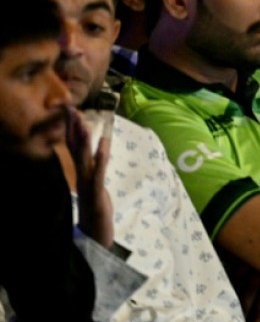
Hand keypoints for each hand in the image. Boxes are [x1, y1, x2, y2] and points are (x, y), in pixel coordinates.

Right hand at [67, 108, 112, 248]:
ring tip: (84, 122)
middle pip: (75, 150)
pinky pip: (99, 174)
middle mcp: (82, 178)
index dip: (71, 130)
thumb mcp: (95, 190)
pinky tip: (103, 145)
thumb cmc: (97, 213)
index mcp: (82, 175)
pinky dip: (101, 158)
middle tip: (70, 109)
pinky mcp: (98, 194)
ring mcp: (89, 186)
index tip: (69, 112)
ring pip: (84, 159)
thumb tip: (94, 158)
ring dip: (84, 140)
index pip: (73, 149)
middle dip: (73, 129)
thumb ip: (94, 174)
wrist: (96, 237)